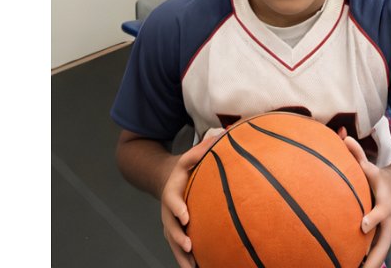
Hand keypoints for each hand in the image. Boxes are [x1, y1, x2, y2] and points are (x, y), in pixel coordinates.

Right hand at [160, 136, 216, 267]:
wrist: (166, 180)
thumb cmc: (184, 168)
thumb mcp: (189, 156)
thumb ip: (203, 148)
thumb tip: (223, 134)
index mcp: (172, 190)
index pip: (172, 200)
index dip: (177, 208)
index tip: (185, 216)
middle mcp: (168, 209)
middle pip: (169, 226)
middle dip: (178, 237)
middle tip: (188, 246)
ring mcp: (170, 223)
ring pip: (173, 241)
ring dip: (180, 255)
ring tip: (192, 267)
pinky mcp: (175, 232)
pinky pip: (178, 248)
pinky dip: (185, 260)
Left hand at [344, 136, 390, 267]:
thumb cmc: (373, 177)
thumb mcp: (368, 165)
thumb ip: (357, 153)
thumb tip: (344, 136)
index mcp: (385, 204)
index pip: (381, 212)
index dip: (373, 218)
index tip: (362, 225)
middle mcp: (387, 222)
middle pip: (384, 244)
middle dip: (375, 257)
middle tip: (363, 267)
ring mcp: (384, 233)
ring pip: (378, 254)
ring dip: (369, 266)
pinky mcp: (378, 240)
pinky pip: (371, 254)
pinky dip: (363, 263)